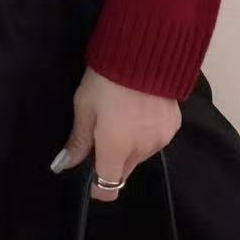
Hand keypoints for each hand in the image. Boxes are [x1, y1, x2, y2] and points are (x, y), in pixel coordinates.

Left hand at [51, 66, 181, 202]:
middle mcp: (141, 150)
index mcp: (116, 149)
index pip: (109, 187)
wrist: (145, 52)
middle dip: (111, 162)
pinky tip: (140, 111)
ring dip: (130, 147)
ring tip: (122, 117)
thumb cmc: (105, 80)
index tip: (91, 178)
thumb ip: (78, 141)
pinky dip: (146, 134)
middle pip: (123, 171)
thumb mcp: (84, 107)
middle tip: (102, 134)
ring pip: (140, 156)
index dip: (98, 187)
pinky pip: (156, 140)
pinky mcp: (174, 126)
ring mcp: (161, 139)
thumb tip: (65, 164)